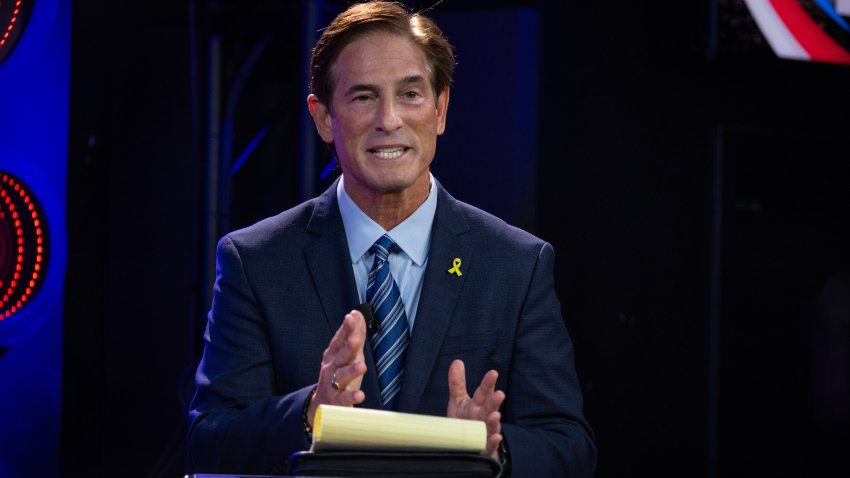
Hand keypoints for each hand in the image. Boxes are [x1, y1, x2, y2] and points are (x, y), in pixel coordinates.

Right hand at [308, 310, 367, 425]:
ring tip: (362, 366)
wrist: (321, 403)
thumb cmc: (338, 374)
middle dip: (348, 347)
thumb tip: (358, 314)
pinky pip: (344, 398)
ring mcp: (333, 384)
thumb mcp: (347, 354)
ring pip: (341, 376)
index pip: (340, 339)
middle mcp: (331, 367)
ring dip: (351, 371)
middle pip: (341, 355)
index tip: (352, 317)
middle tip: (356, 339)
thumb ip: (354, 335)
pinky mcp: (337, 401)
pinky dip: (352, 397)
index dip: (346, 328)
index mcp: (334, 355)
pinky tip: (360, 395)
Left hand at [447, 359, 505, 458]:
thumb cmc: (465, 421)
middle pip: (490, 407)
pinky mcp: (485, 447)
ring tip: (495, 415)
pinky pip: (490, 445)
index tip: (493, 373)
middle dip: (494, 401)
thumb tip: (457, 361)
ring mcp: (486, 432)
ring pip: (492, 426)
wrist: (468, 445)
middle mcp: (484, 417)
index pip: (484, 392)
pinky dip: (492, 441)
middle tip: (499, 394)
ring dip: (494, 421)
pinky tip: (495, 437)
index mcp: (478, 404)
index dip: (488, 383)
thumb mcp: (458, 401)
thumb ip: (457, 383)